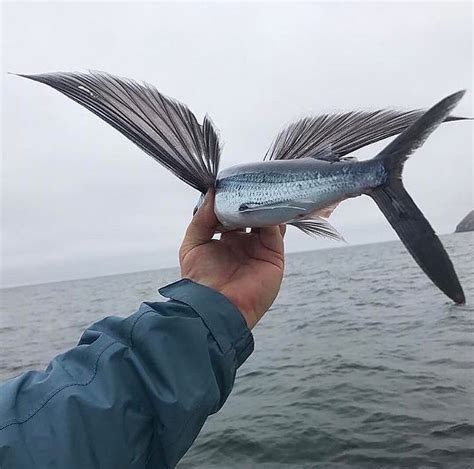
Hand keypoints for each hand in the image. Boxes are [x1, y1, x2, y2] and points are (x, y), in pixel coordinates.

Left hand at [179, 190, 284, 328]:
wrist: (214, 306)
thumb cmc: (200, 278)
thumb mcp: (193, 243)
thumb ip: (202, 217)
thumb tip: (211, 192)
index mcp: (227, 240)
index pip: (235, 214)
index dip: (234, 199)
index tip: (234, 181)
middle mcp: (246, 243)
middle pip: (254, 215)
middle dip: (253, 199)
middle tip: (252, 180)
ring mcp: (261, 249)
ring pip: (268, 221)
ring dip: (265, 206)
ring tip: (261, 188)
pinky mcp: (274, 256)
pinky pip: (276, 232)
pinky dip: (273, 217)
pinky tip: (266, 204)